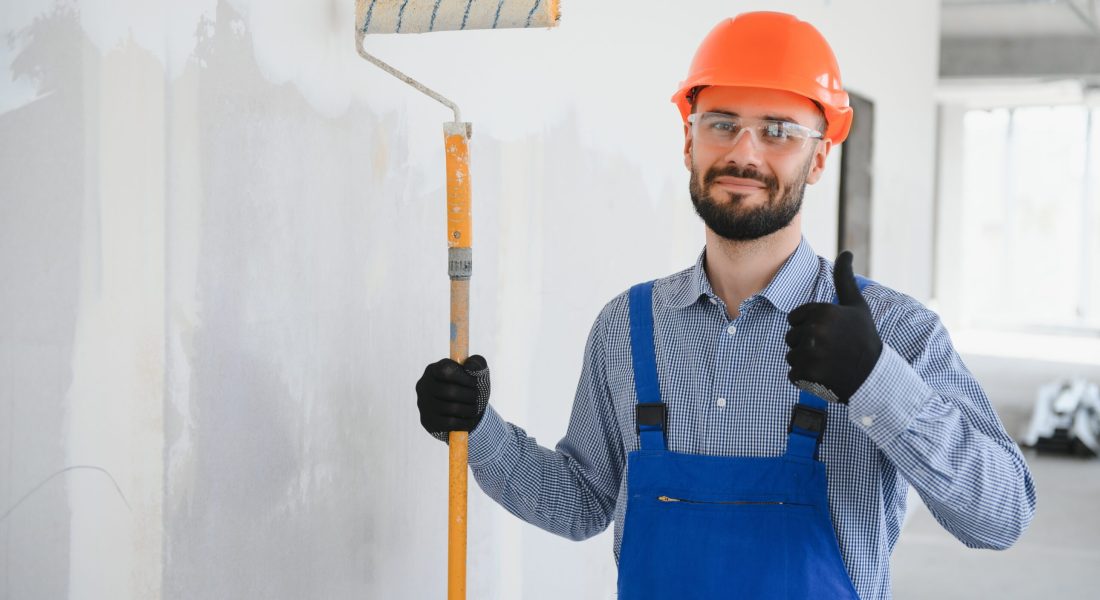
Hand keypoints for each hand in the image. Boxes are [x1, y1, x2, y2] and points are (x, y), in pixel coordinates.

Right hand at [415, 355, 490, 441]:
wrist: (463, 411)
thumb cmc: (468, 388)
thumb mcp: (476, 373)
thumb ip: (477, 363)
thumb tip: (470, 366)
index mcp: (434, 369)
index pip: (445, 370)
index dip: (463, 377)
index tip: (474, 382)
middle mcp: (424, 385)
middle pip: (449, 391)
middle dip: (469, 395)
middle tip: (476, 398)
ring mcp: (423, 404)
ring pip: (450, 408)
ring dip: (469, 409)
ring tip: (475, 409)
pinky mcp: (427, 421)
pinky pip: (448, 423)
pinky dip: (464, 422)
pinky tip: (470, 420)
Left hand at [784, 251, 880, 403]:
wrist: (873, 376)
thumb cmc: (863, 338)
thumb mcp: (856, 306)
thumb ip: (845, 278)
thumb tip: (846, 252)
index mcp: (822, 311)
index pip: (794, 319)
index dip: (808, 327)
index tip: (829, 334)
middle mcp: (815, 330)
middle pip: (790, 338)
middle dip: (806, 344)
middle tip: (830, 350)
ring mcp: (810, 353)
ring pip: (791, 356)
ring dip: (805, 362)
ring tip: (829, 363)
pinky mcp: (807, 373)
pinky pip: (793, 374)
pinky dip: (805, 378)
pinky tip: (825, 376)